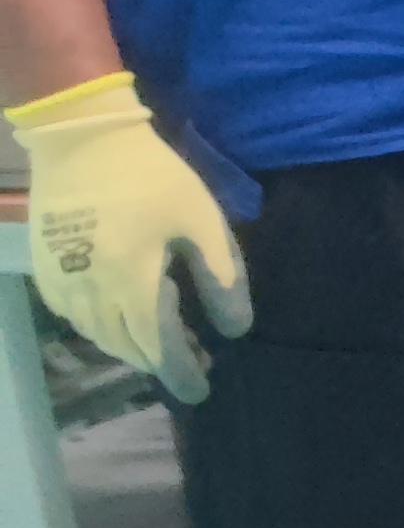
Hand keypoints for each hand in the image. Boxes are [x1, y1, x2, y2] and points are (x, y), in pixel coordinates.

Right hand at [9, 72, 249, 404]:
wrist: (81, 136)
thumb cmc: (151, 176)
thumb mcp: (202, 223)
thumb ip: (222, 279)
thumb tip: (236, 331)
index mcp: (130, 281)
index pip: (157, 347)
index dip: (181, 373)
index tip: (202, 392)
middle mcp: (88, 289)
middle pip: (126, 346)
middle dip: (162, 360)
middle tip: (197, 356)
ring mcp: (60, 278)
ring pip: (97, 334)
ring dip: (132, 344)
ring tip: (168, 334)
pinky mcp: (43, 265)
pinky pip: (72, 314)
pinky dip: (100, 326)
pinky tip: (123, 314)